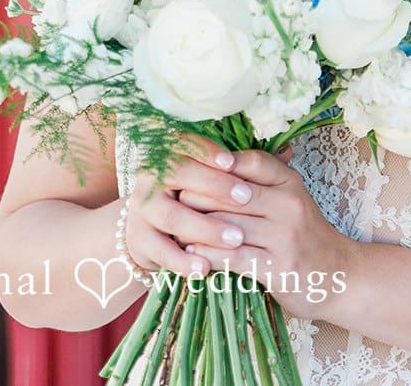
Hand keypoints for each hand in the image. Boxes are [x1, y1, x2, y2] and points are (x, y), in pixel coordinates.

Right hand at [123, 134, 261, 281]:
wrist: (152, 231)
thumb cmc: (191, 198)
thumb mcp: (204, 178)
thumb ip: (228, 169)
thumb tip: (271, 160)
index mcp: (167, 154)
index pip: (185, 144)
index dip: (208, 152)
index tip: (233, 162)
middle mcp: (150, 177)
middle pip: (178, 173)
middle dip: (214, 185)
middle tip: (247, 197)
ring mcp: (142, 209)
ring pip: (172, 215)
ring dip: (206, 228)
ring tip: (237, 238)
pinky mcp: (139, 240)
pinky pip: (162, 251)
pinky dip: (184, 261)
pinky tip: (206, 267)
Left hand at [176, 145, 355, 318]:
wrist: (339, 276)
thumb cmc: (306, 234)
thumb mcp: (292, 198)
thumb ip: (263, 181)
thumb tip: (220, 160)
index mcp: (290, 183)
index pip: (252, 161)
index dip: (220, 162)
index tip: (193, 164)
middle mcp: (288, 205)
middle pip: (232, 193)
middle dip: (198, 194)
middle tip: (172, 196)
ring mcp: (283, 237)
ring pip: (228, 224)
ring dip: (196, 226)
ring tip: (174, 225)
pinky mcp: (276, 268)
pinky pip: (233, 257)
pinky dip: (208, 254)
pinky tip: (192, 252)